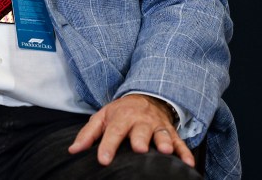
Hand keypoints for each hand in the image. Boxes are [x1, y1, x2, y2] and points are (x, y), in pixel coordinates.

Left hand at [67, 93, 194, 167]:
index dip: (108, 146)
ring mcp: (157, 126)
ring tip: (165, 151)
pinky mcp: (170, 132)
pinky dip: (184, 152)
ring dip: (164, 142)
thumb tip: (73, 150)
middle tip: (140, 149)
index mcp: (122, 117)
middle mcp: (141, 121)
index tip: (103, 160)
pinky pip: (179, 142)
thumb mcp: (102, 117)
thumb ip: (88, 134)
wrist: (146, 96)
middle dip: (141, 139)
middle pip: (141, 131)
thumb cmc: (120, 112)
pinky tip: (188, 163)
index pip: (114, 132)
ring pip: (162, 134)